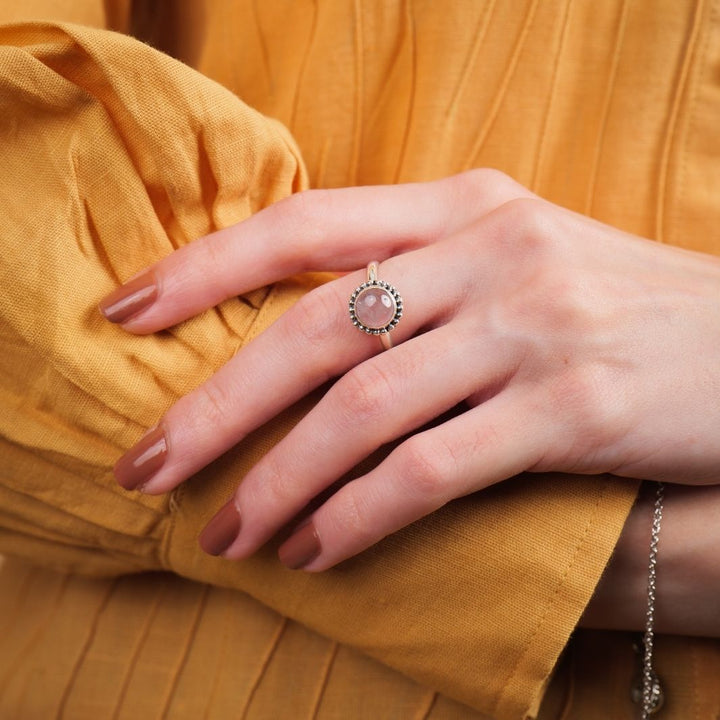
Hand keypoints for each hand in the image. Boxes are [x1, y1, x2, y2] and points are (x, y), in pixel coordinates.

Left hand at [101, 170, 719, 569]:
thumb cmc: (614, 303)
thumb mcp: (513, 258)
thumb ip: (417, 276)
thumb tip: (307, 333)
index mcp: (463, 207)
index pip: (304, 223)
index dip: (203, 266)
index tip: (124, 313)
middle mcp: (490, 253)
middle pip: (313, 327)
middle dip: (215, 403)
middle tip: (146, 463)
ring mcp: (532, 327)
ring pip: (363, 409)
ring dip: (281, 482)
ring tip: (231, 536)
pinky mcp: (572, 408)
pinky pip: (432, 468)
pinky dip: (362, 515)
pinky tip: (320, 553)